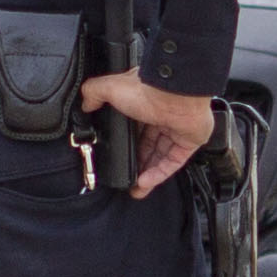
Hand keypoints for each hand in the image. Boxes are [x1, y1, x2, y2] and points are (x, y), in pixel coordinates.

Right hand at [80, 71, 212, 195]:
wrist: (175, 92)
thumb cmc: (147, 88)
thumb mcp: (110, 88)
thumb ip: (94, 93)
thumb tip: (85, 105)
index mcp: (145, 102)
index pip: (134, 127)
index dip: (125, 143)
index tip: (115, 156)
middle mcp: (162, 115)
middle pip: (148, 145)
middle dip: (136, 163)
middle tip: (125, 178)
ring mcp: (177, 128)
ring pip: (161, 156)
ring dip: (147, 173)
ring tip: (134, 189)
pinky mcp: (190, 141)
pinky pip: (174, 162)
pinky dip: (159, 173)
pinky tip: (145, 182)